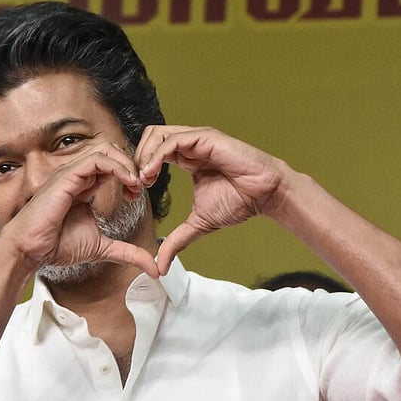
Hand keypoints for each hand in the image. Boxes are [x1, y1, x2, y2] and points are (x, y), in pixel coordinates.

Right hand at [0, 144, 159, 277]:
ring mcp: (71, 173)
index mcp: (84, 186)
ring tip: (136, 183)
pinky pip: (96, 160)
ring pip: (106, 150)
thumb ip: (128, 253)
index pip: (113, 165)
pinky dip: (116, 167)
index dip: (130, 175)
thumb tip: (152, 266)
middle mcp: (78, 176)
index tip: (138, 195)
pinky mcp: (66, 176)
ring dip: (127, 164)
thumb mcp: (102, 248)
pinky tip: (127, 182)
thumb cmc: (55, 246)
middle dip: (132, 165)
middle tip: (142, 185)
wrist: (30, 251)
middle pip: (112, 151)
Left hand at [136, 126, 286, 272]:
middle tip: (135, 185)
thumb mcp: (199, 223)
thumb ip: (177, 240)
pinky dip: (157, 156)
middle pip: (149, 138)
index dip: (138, 170)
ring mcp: (197, 138)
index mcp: (186, 158)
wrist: (265, 195)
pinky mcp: (205, 137)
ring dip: (144, 156)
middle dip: (136, 159)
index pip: (151, 152)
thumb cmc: (239, 202)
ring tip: (144, 180)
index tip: (135, 194)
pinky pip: (172, 141)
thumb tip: (161, 266)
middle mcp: (189, 144)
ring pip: (157, 134)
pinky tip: (153, 174)